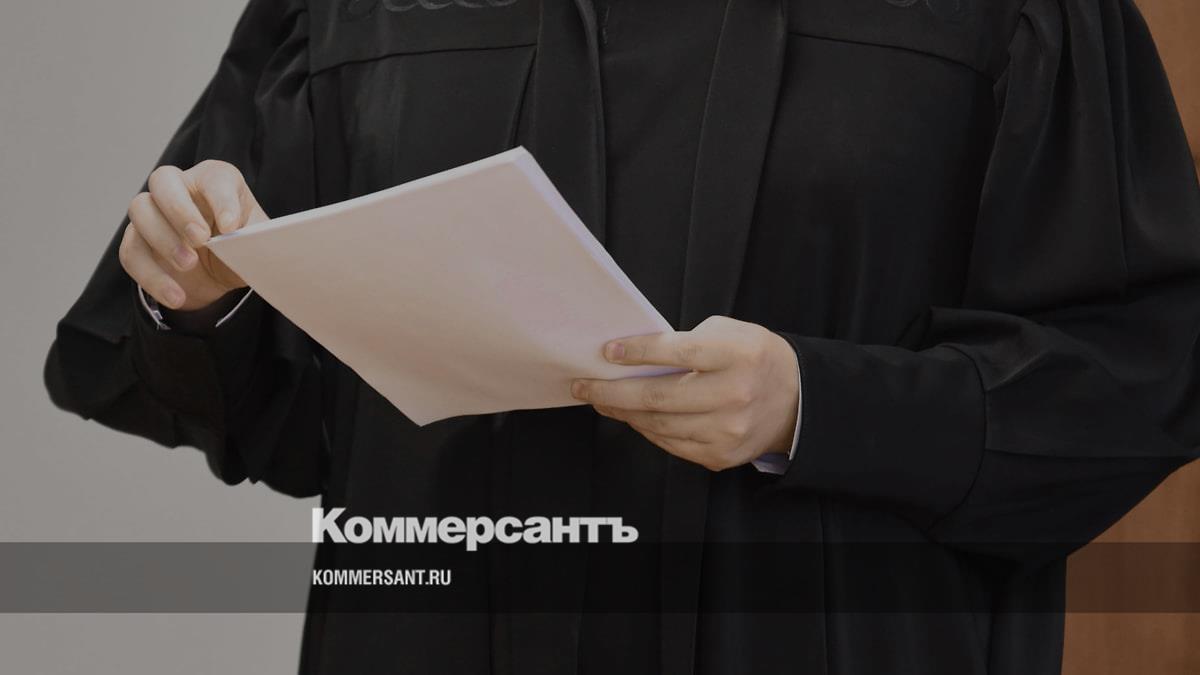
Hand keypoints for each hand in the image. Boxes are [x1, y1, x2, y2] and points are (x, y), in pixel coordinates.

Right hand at [119, 160, 265, 310]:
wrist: (218, 274)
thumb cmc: (239, 244)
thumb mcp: (255, 242)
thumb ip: (257, 239)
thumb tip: (258, 244)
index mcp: (215, 180)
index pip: (214, 178)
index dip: (221, 200)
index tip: (231, 226)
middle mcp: (179, 188)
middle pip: (163, 180)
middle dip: (180, 210)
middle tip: (201, 239)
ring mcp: (152, 212)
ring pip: (140, 210)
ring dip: (164, 239)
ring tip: (190, 265)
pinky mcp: (136, 241)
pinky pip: (131, 252)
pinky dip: (152, 276)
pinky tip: (176, 295)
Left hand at [571, 316, 799, 470]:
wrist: (795, 399)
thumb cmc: (752, 357)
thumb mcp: (729, 333)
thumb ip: (685, 340)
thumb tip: (632, 355)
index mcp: (737, 356)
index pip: (678, 353)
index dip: (638, 352)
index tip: (607, 351)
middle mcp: (734, 396)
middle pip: (659, 397)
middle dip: (612, 392)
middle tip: (584, 385)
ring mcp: (728, 431)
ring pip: (659, 424)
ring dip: (623, 413)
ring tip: (601, 400)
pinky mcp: (721, 455)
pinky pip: (670, 444)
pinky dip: (646, 429)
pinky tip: (631, 416)